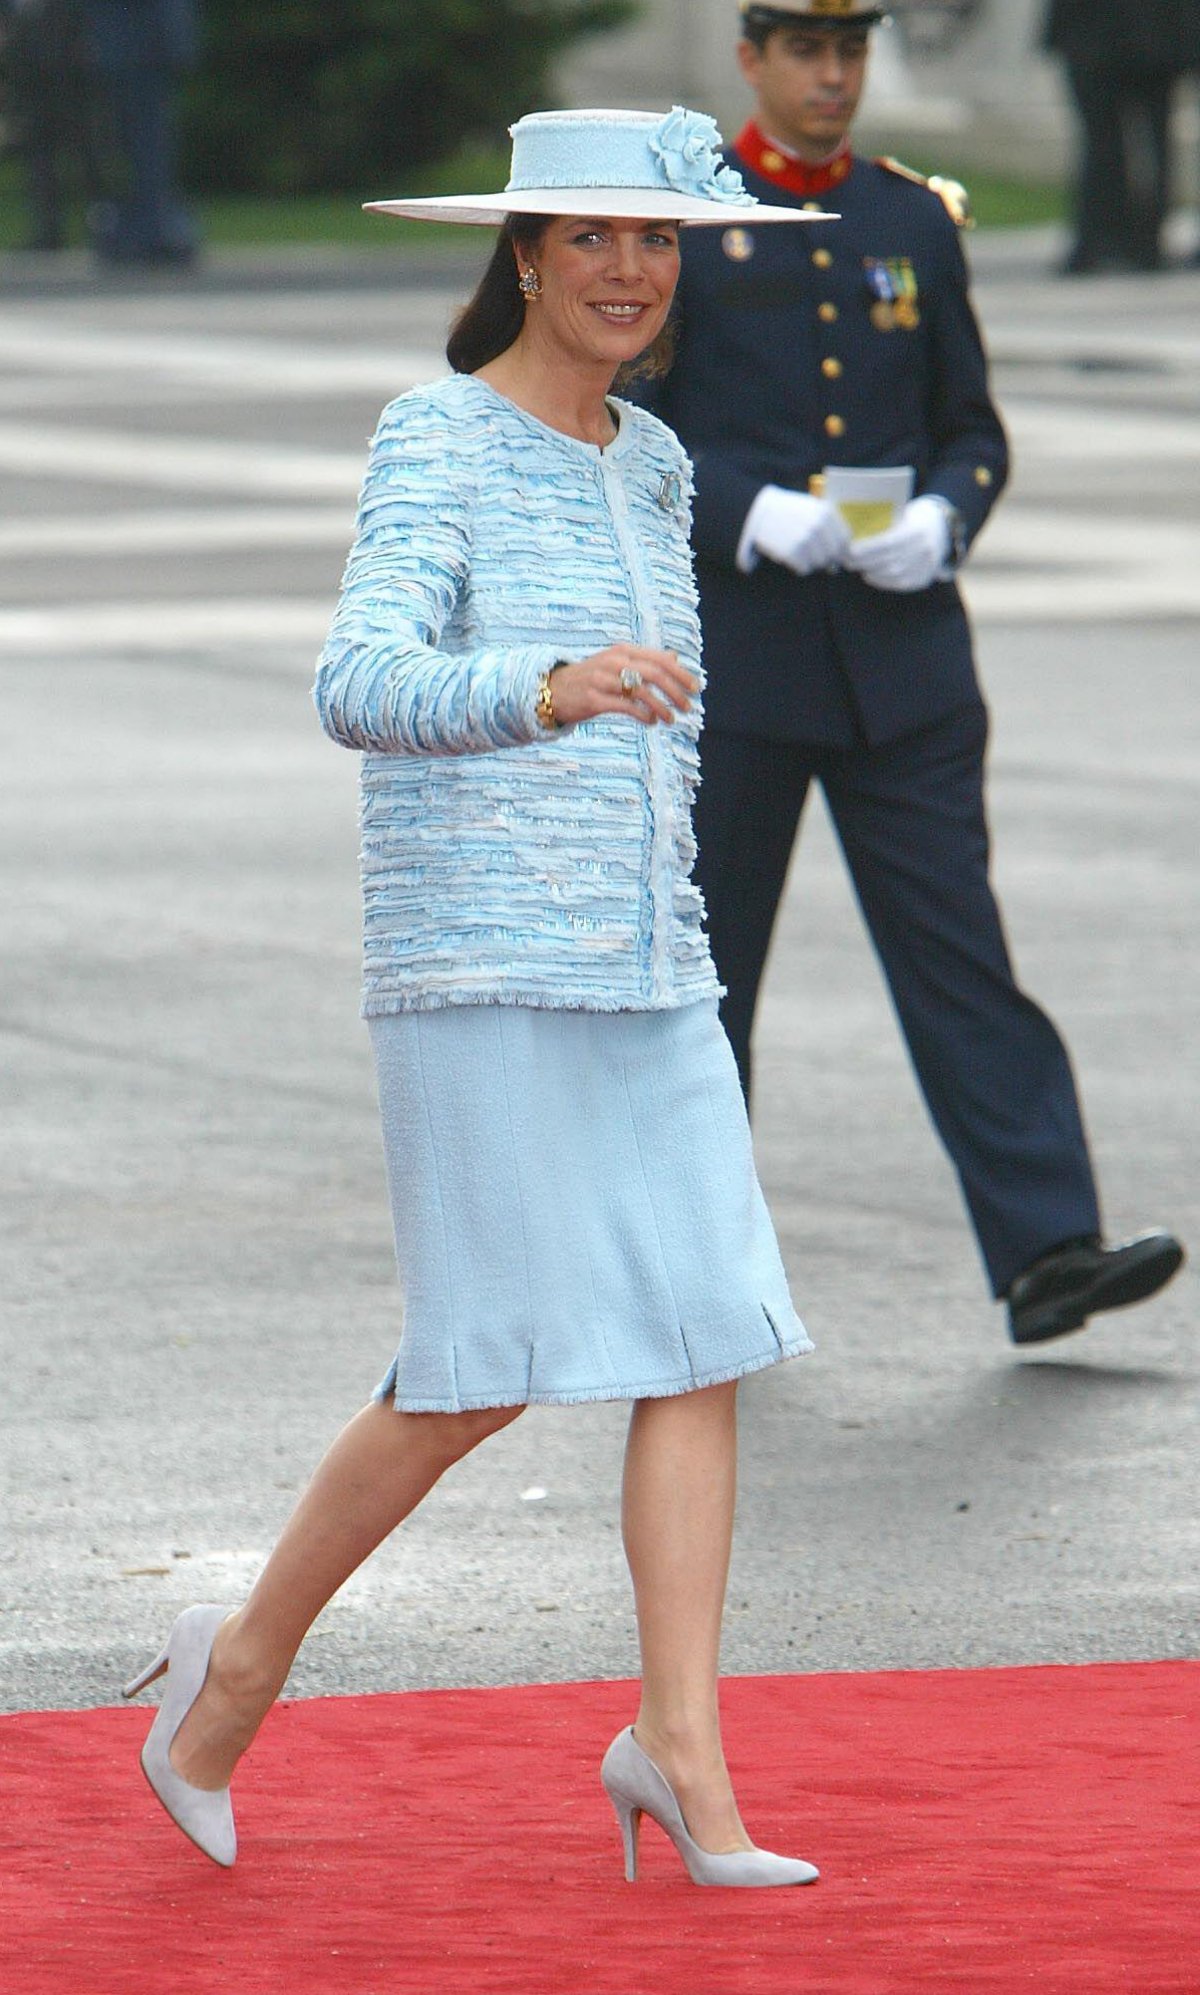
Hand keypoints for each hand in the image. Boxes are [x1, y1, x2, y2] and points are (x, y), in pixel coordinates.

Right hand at [547, 645, 697, 727]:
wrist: (553, 689)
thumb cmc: (591, 678)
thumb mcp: (618, 662)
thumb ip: (645, 660)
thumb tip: (674, 657)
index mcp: (623, 650)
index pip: (660, 658)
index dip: (681, 674)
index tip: (695, 689)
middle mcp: (614, 661)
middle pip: (655, 673)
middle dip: (676, 691)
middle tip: (688, 707)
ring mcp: (603, 679)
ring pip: (643, 691)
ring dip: (662, 707)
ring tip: (671, 719)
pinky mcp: (594, 699)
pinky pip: (627, 707)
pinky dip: (644, 715)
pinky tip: (652, 722)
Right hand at [739, 485, 851, 576]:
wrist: (759, 513)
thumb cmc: (788, 512)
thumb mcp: (812, 509)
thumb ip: (831, 527)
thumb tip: (843, 557)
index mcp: (826, 512)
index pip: (844, 540)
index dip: (839, 549)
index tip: (830, 551)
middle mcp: (818, 526)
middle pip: (833, 554)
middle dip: (825, 558)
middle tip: (811, 552)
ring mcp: (805, 539)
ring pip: (819, 563)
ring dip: (811, 562)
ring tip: (799, 551)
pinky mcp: (792, 552)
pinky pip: (804, 569)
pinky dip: (798, 566)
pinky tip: (790, 555)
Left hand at [842, 495, 951, 592]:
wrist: (941, 529)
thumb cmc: (912, 519)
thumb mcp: (901, 514)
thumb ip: (883, 523)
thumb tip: (852, 531)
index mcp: (918, 530)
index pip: (889, 542)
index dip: (867, 549)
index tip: (850, 550)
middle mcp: (924, 549)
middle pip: (889, 560)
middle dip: (864, 562)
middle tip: (847, 560)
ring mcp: (926, 566)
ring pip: (894, 574)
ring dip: (871, 572)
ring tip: (856, 567)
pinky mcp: (924, 578)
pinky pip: (900, 584)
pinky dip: (882, 581)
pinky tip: (869, 575)